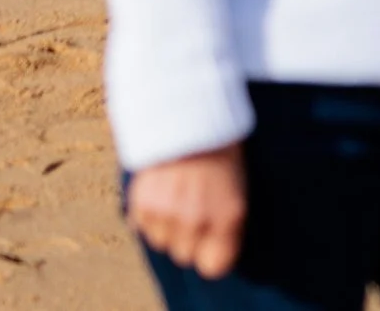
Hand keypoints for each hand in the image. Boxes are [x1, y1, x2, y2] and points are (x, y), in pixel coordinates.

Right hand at [127, 142, 246, 278]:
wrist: (189, 112)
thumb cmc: (219, 149)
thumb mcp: (237, 186)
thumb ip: (226, 224)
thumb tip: (212, 256)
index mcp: (229, 215)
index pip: (215, 267)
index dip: (211, 255)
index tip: (211, 243)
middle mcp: (197, 220)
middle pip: (184, 256)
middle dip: (188, 237)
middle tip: (192, 206)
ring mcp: (168, 213)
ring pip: (161, 242)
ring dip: (166, 224)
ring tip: (176, 192)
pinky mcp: (142, 203)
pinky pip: (142, 226)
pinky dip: (148, 212)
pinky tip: (160, 188)